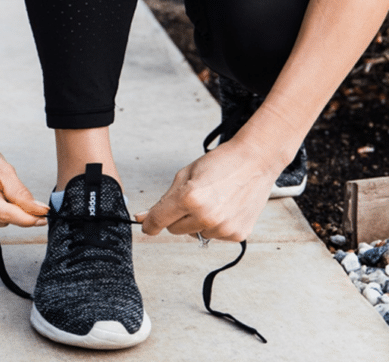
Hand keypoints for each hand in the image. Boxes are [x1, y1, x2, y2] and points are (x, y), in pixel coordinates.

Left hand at [134, 138, 281, 241]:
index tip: (147, 225)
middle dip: (177, 216)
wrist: (254, 161)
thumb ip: (164, 199)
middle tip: (192, 199)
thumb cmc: (220, 163)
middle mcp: (205, 216)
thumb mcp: (186, 174)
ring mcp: (222, 228)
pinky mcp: (236, 235)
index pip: (159, 220)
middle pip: (174, 229)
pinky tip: (225, 208)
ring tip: (213, 200)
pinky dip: (216, 226)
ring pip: (195, 234)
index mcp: (189, 197)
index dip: (150, 223)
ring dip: (198, 222)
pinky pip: (214, 237)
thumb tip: (143, 218)